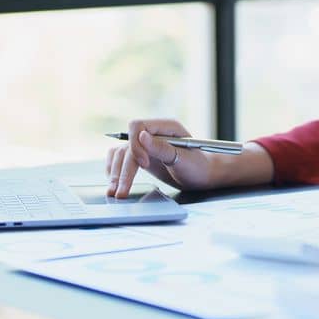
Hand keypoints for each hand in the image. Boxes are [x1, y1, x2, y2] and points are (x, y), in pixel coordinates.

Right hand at [104, 118, 273, 197]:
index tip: (144, 165)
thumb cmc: (199, 167)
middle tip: (120, 192)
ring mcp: (146, 144)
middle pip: (127, 145)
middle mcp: (153, 133)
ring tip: (114, 193)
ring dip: (115, 172)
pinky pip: (121, 158)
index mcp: (166, 127)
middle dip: (122, 169)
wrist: (204, 176)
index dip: (135, 145)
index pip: (137, 126)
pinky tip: (114, 182)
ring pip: (121, 153)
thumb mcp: (184, 159)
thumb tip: (141, 136)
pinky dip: (115, 169)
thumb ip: (163, 148)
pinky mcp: (142, 155)